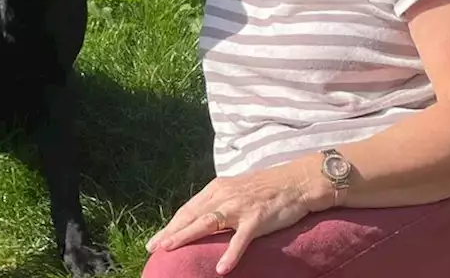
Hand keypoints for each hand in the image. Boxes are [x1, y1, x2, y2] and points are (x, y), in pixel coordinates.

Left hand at [145, 158, 328, 274]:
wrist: (297, 181)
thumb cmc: (267, 187)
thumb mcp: (237, 190)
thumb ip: (219, 203)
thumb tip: (201, 220)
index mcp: (218, 189)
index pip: (188, 209)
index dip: (171, 225)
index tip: (155, 240)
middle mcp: (225, 196)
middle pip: (191, 216)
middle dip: (170, 232)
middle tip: (152, 247)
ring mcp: (240, 207)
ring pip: (207, 223)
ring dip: (186, 236)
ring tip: (170, 249)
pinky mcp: (257, 219)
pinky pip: (241, 239)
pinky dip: (230, 253)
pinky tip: (221, 268)